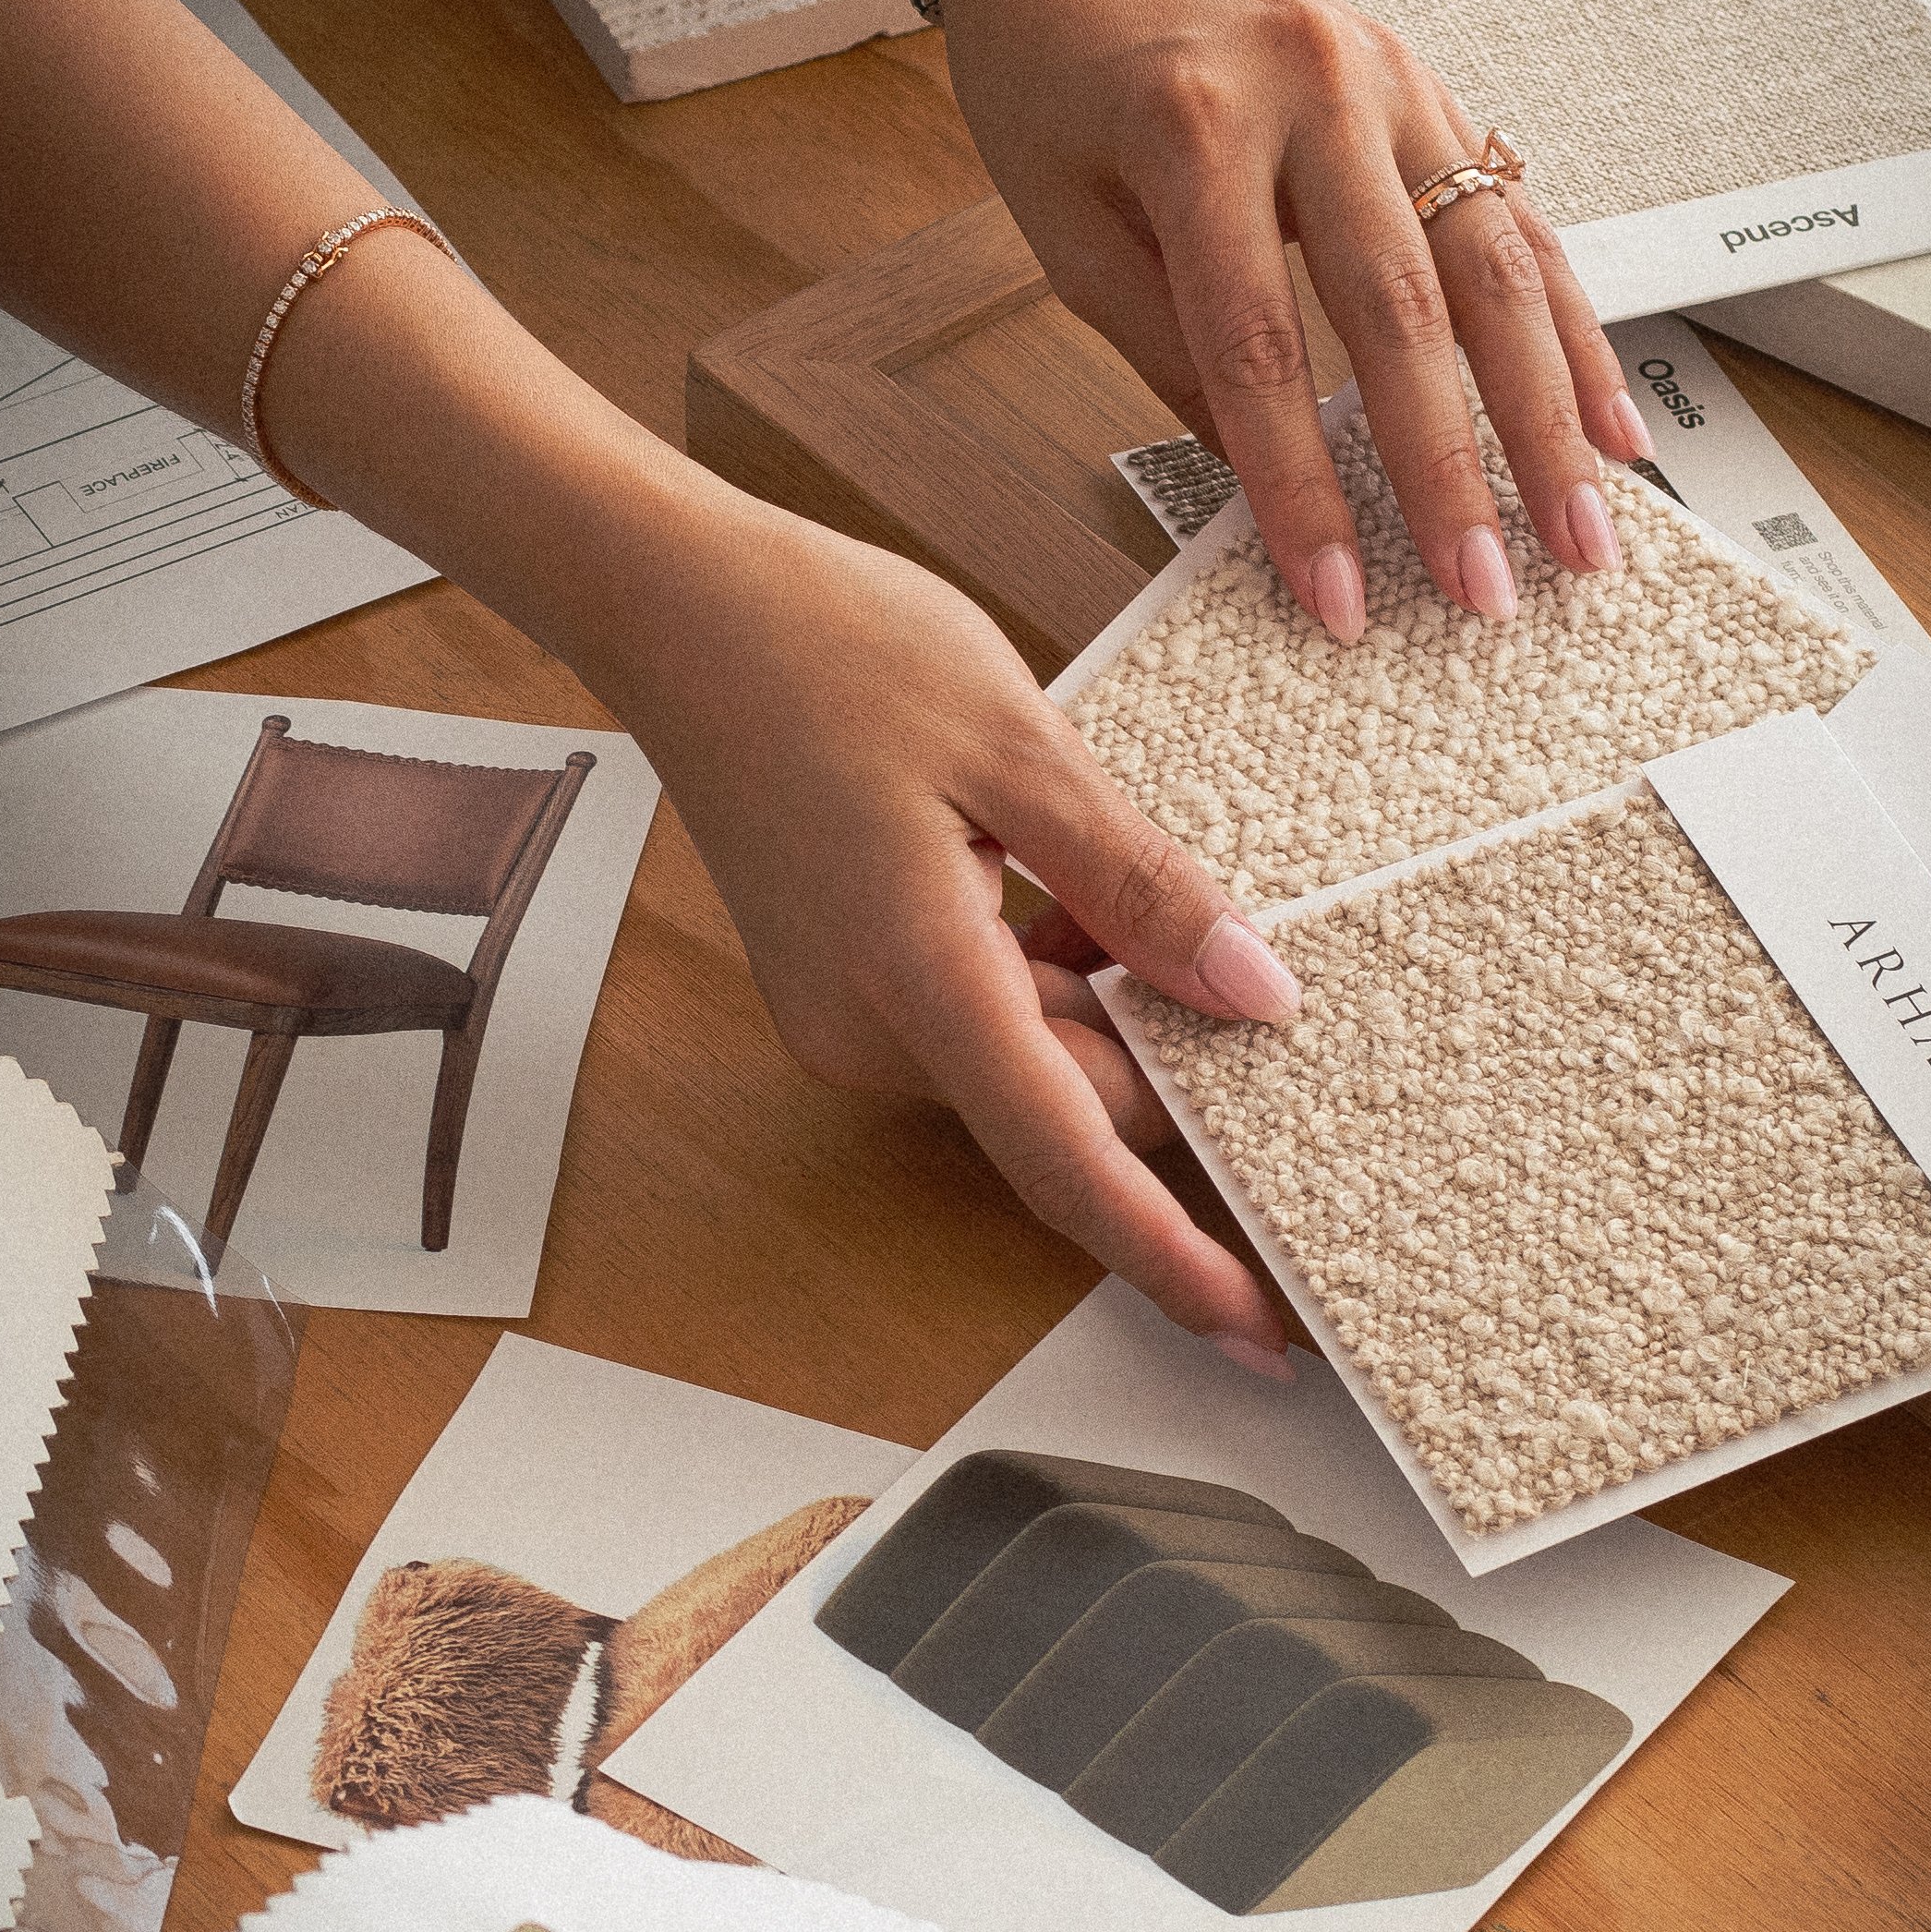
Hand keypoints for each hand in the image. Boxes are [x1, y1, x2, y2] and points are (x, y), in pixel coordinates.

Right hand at [613, 487, 1299, 1368]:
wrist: (671, 604)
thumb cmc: (825, 645)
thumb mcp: (1020, 745)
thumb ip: (1142, 884)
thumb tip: (1254, 992)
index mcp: (916, 980)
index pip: (1068, 1161)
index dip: (1170, 1254)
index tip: (1259, 1327)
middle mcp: (867, 1030)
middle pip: (1063, 1106)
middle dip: (1161, 1061)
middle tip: (1250, 975)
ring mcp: (845, 1014)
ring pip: (1027, 1059)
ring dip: (1103, 1002)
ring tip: (1114, 863)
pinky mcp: (842, 984)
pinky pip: (979, 1017)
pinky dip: (1047, 974)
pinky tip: (1064, 875)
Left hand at [933, 0, 1655, 641]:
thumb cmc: (1049, 63)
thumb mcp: (1062, 217)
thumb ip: (1165, 344)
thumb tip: (1257, 486)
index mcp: (1196, 126)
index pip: (1260, 348)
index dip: (1303, 490)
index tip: (1338, 597)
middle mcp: (1316, 92)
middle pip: (1405, 311)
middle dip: (1456, 471)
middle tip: (1488, 591)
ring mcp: (1393, 81)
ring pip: (1495, 266)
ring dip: (1549, 415)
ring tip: (1582, 533)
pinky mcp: (1433, 89)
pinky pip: (1521, 220)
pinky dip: (1573, 330)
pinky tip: (1612, 425)